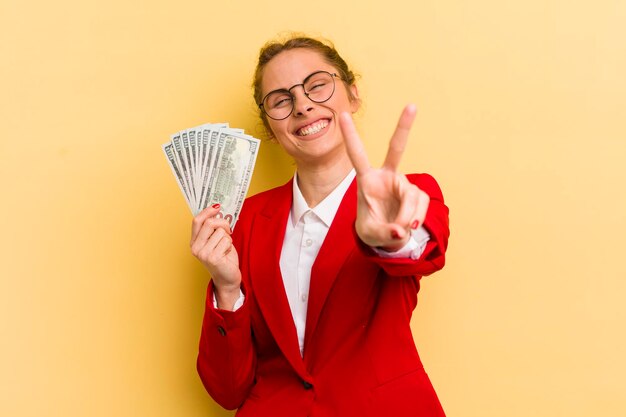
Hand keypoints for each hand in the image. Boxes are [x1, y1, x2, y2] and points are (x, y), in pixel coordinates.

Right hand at [190, 204, 240, 308]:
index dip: (207, 211)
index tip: (217, 206)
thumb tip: (217, 211)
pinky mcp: (213, 258)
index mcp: (194, 242)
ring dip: (228, 238)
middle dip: (223, 223)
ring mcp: (203, 253)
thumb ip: (213, 228)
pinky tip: (226, 254)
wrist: (227, 278)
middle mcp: (195, 248)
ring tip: (225, 248)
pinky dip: (230, 245)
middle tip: (228, 230)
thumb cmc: (223, 258)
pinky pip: (226, 240)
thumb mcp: (215, 241)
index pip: (197, 221)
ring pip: (221, 232)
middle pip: (210, 223)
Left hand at [339, 104, 429, 251]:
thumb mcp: (371, 234)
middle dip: (404, 127)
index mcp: (366, 180)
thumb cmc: (373, 229)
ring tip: (401, 229)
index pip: (357, 154)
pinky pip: (420, 205)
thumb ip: (385, 232)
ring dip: (407, 215)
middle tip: (412, 105)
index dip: (351, 135)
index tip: (343, 115)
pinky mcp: (416, 193)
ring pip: (410, 195)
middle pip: (397, 148)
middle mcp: (386, 176)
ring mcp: (403, 183)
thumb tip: (402, 231)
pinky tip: (410, 226)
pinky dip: (416, 217)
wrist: (388, 237)